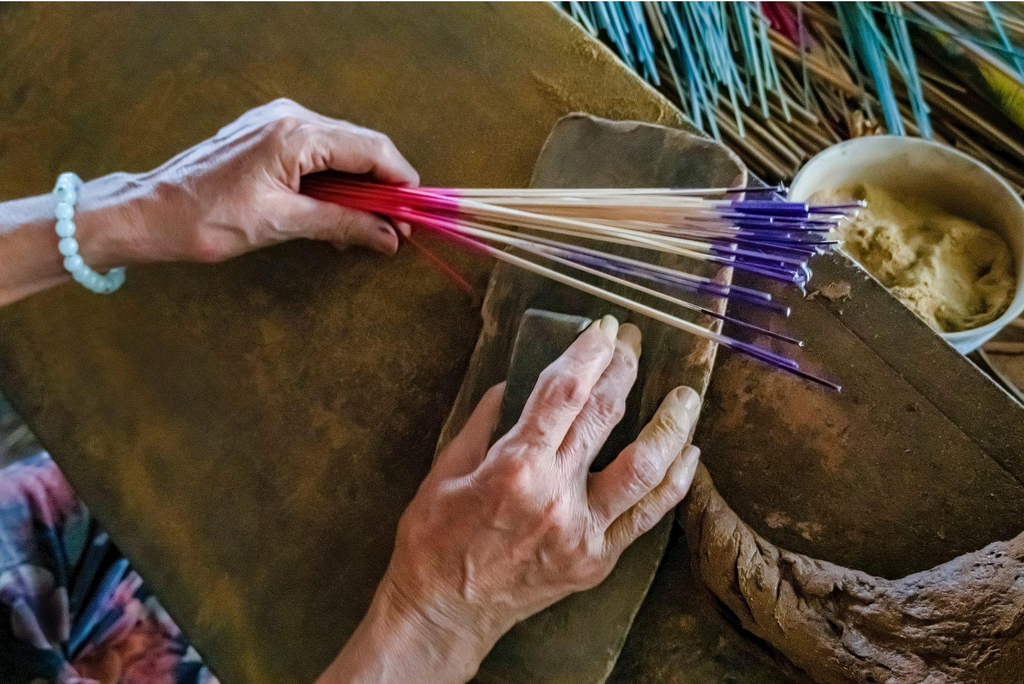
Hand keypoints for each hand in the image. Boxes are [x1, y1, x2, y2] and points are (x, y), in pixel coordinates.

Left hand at [78, 98, 418, 269]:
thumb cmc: (206, 219)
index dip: (400, 182)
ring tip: (362, 230)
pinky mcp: (267, 135)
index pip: (371, 149)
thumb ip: (343, 225)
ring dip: (357, 190)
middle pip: (361, 146)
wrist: (151, 212)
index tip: (414, 215)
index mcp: (295, 133)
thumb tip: (389, 237)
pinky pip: (317, 153)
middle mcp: (289, 117)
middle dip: (382, 188)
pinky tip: (333, 215)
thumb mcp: (282, 225)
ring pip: (341, 150)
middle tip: (394, 229)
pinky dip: (333, 183)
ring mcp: (276, 122)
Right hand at [320, 316, 701, 683]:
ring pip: (645, 468)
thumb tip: (512, 384)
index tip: (602, 329)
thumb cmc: (432, 543)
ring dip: (671, 424)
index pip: (564, 394)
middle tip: (632, 340)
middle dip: (623, 369)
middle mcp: (556, 497)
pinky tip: (689, 455)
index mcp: (514, 469)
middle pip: (606, 417)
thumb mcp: (443, 473)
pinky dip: (674, 483)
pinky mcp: (597, 559)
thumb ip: (482, 423)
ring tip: (686, 395)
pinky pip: (647, 516)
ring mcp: (583, 531)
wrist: (444, 615)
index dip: (588, 354)